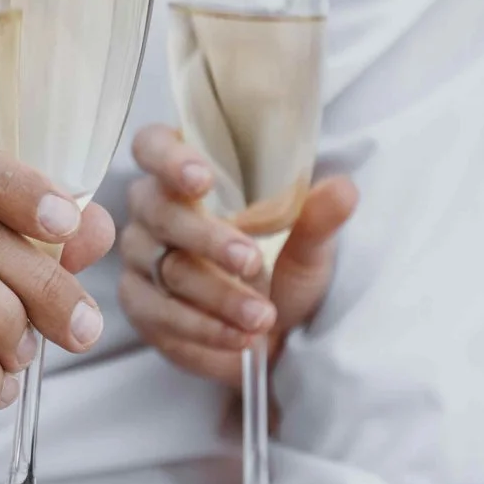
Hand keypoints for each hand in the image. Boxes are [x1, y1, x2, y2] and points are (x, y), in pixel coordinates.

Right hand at [116, 123, 357, 384]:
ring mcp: (142, 257)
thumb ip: (318, 215)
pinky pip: (162, 314)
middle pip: (161, 212)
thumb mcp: (308, 241)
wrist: (275, 329)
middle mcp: (154, 208)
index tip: (203, 179)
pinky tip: (240, 337)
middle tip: (251, 262)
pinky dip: (204, 328)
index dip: (170, 159)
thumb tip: (342, 190)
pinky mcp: (141, 304)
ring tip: (263, 316)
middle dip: (208, 239)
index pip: (155, 146)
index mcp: (187, 171)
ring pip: (166, 269)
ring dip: (217, 295)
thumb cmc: (282, 264)